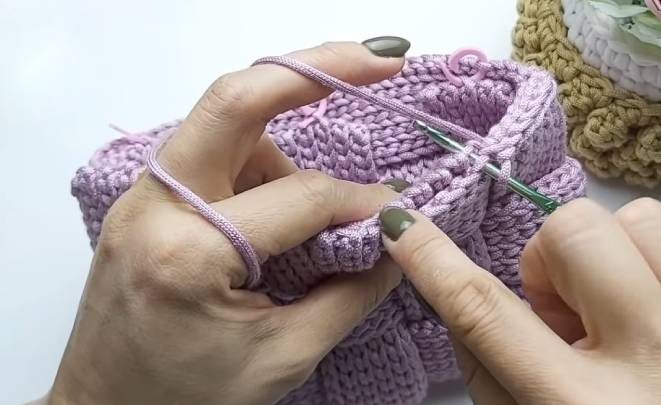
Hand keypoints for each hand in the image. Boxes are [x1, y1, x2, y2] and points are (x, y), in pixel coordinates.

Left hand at [50, 41, 408, 404]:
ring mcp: (142, 197)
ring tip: (316, 197)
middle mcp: (156, 206)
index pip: (301, 197)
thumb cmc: (185, 402)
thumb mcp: (282, 359)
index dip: (361, 202)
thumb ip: (348, 294)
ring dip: (282, 132)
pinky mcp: (146, 200)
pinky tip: (275, 202)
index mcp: (190, 253)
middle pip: (237, 99)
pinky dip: (256, 157)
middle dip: (315, 67)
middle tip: (380, 61)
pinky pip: (210, 150)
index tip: (397, 213)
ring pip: (224, 118)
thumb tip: (396, 241)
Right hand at [379, 199, 660, 403]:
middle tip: (568, 309)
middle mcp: (657, 367)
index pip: (485, 313)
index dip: (432, 260)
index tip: (401, 224)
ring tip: (622, 305)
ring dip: (615, 256)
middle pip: (573, 236)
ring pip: (643, 222)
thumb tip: (457, 289)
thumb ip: (488, 371)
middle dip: (552, 260)